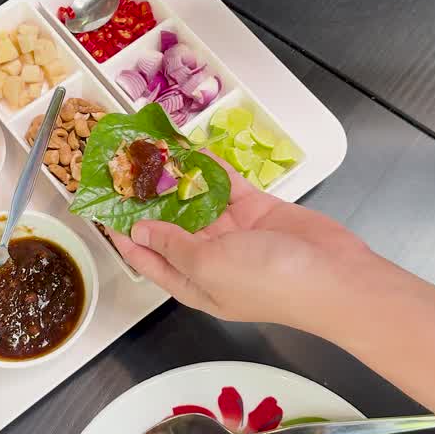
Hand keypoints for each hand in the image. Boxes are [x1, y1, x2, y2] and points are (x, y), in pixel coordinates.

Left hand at [108, 161, 376, 332]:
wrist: (333, 276)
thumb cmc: (268, 281)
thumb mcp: (208, 266)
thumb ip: (172, 245)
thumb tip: (138, 231)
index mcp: (193, 283)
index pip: (147, 258)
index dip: (123, 235)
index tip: (101, 208)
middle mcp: (210, 259)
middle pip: (169, 227)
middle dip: (147, 201)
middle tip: (124, 169)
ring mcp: (235, 234)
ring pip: (197, 203)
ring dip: (177, 180)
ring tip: (151, 152)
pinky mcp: (258, 212)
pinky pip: (227, 187)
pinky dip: (211, 169)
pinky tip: (192, 149)